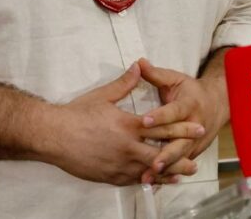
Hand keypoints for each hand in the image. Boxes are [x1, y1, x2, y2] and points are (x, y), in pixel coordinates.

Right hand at [44, 63, 196, 184]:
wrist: (52, 135)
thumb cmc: (76, 114)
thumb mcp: (102, 95)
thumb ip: (125, 83)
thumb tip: (138, 67)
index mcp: (128, 125)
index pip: (161, 127)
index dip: (182, 128)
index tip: (198, 128)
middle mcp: (127, 147)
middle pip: (160, 153)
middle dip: (180, 156)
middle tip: (197, 162)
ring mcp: (118, 164)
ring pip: (149, 171)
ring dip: (167, 173)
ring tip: (183, 175)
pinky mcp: (108, 176)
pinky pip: (132, 180)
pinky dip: (147, 180)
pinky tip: (155, 182)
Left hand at [136, 57, 228, 181]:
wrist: (217, 104)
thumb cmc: (191, 90)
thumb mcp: (176, 79)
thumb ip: (156, 74)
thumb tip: (138, 63)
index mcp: (189, 104)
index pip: (174, 111)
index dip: (160, 116)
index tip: (144, 120)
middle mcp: (194, 125)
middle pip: (180, 141)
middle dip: (166, 153)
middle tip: (152, 162)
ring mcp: (195, 141)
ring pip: (180, 157)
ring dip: (166, 168)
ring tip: (148, 176)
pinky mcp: (193, 152)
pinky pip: (179, 164)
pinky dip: (168, 174)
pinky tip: (153, 181)